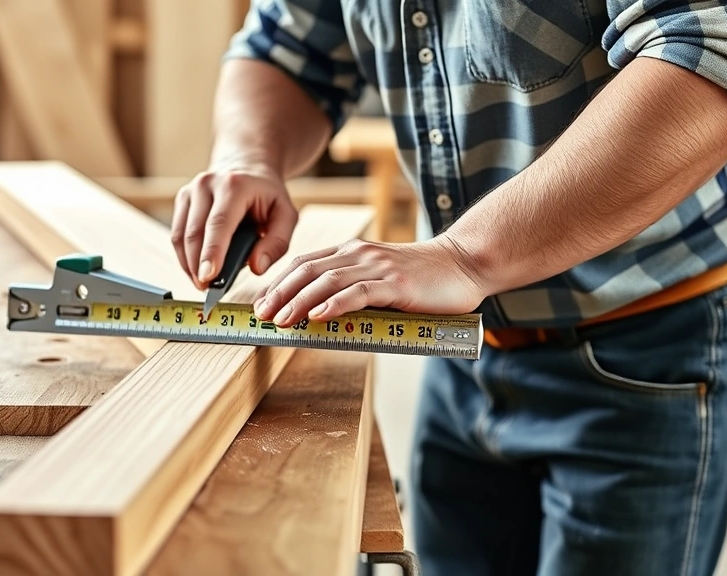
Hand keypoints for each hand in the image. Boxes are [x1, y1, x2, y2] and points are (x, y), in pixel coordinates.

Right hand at [171, 166, 297, 289]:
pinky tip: (195, 271)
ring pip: (181, 235)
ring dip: (188, 264)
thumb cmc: (268, 196)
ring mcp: (191, 190)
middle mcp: (207, 184)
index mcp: (235, 185)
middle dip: (198, 265)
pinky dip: (184, 256)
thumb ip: (277, 243)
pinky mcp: (182, 199)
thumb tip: (257, 267)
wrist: (247, 166)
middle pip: (195, 232)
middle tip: (207, 290)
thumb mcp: (286, 215)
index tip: (208, 277)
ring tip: (202, 284)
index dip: (212, 252)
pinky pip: (177, 234)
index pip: (219, 223)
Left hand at [252, 236, 486, 326]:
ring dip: (299, 301)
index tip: (260, 304)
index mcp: (352, 252)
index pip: (304, 263)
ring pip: (327, 281)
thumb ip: (354, 293)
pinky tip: (317, 316)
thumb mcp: (381, 281)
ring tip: (280, 319)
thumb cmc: (424, 279)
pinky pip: (358, 292)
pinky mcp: (396, 283)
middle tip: (260, 315)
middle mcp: (360, 254)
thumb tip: (321, 319)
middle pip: (308, 270)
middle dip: (279, 293)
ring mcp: (377, 267)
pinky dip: (334, 304)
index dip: (278, 282)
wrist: (465, 264)